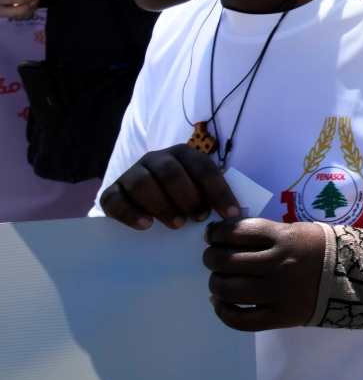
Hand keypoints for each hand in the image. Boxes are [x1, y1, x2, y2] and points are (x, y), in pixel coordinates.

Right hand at [100, 144, 240, 229]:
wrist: (141, 200)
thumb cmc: (180, 197)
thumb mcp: (198, 191)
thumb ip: (211, 197)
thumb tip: (234, 216)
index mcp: (183, 154)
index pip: (204, 168)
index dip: (219, 191)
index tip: (230, 216)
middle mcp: (156, 158)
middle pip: (170, 172)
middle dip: (188, 196)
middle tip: (198, 218)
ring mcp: (132, 173)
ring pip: (143, 182)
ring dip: (162, 204)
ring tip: (177, 224)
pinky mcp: (112, 191)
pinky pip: (115, 199)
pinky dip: (130, 213)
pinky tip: (146, 225)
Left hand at [203, 217, 324, 331]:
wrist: (352, 277)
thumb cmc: (319, 249)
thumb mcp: (296, 231)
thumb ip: (264, 234)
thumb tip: (224, 238)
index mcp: (284, 238)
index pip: (238, 232)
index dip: (217, 233)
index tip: (212, 235)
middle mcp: (278, 264)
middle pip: (227, 261)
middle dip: (211, 258)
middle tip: (212, 258)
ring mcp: (278, 293)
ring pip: (229, 290)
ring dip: (215, 283)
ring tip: (219, 280)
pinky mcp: (279, 317)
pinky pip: (241, 320)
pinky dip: (224, 312)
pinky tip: (221, 303)